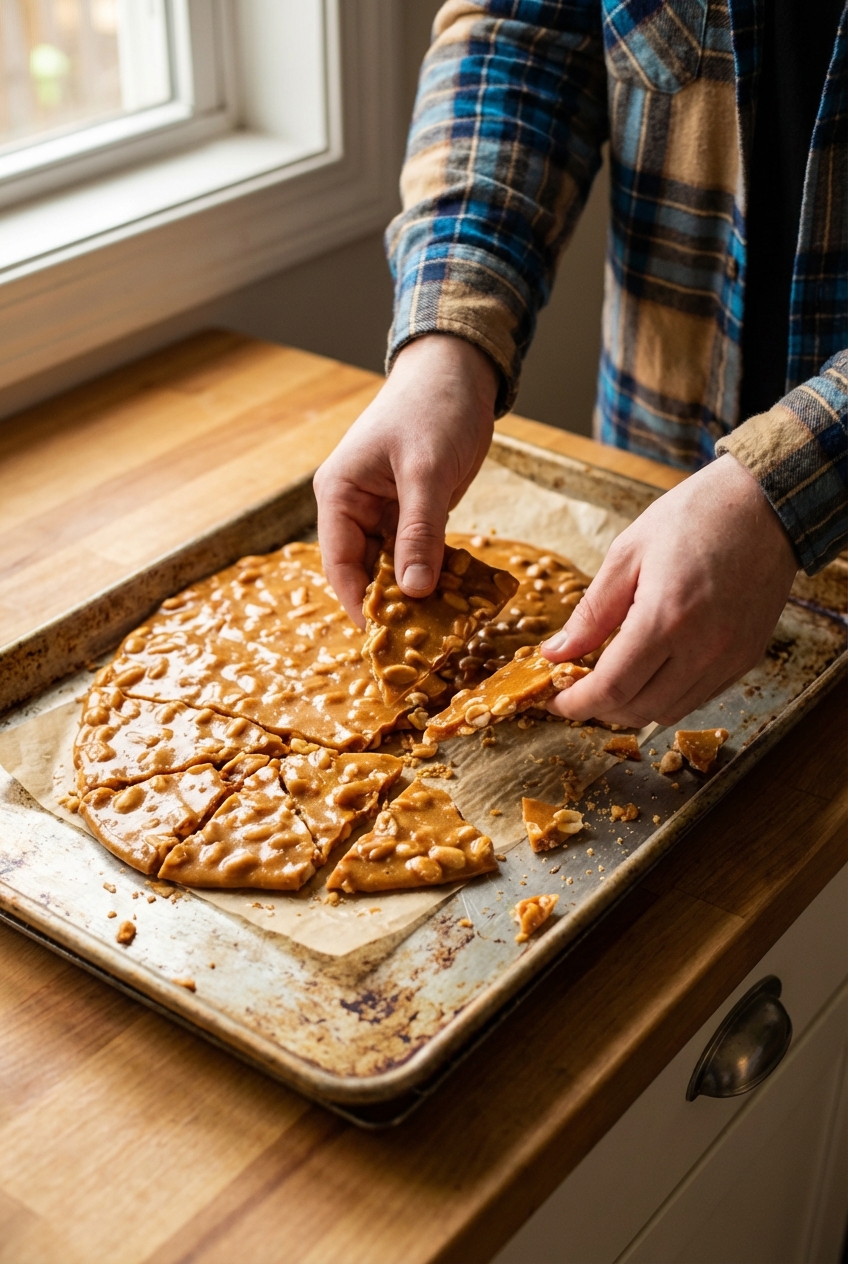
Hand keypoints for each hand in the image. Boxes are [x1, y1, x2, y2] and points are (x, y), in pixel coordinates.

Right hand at [314, 334, 497, 626]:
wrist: (459, 370)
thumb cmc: (434, 408)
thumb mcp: (427, 472)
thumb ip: (419, 532)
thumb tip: (412, 592)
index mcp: (339, 494)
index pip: (340, 564)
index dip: (360, 605)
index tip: (384, 642)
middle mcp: (354, 507)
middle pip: (365, 572)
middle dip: (390, 606)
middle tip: (421, 645)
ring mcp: (383, 511)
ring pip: (393, 566)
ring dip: (414, 594)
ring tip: (442, 630)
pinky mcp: (411, 511)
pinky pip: (416, 552)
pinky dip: (432, 573)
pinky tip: (455, 598)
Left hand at [541, 455, 798, 726]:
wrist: (767, 505)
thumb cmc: (696, 517)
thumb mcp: (628, 554)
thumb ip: (592, 612)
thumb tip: (556, 652)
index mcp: (665, 619)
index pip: (611, 688)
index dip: (576, 703)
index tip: (555, 700)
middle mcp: (702, 649)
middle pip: (638, 710)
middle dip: (599, 709)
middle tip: (576, 689)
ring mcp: (729, 658)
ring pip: (669, 712)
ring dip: (633, 707)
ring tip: (611, 683)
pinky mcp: (747, 658)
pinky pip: (699, 697)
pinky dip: (666, 697)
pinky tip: (650, 673)